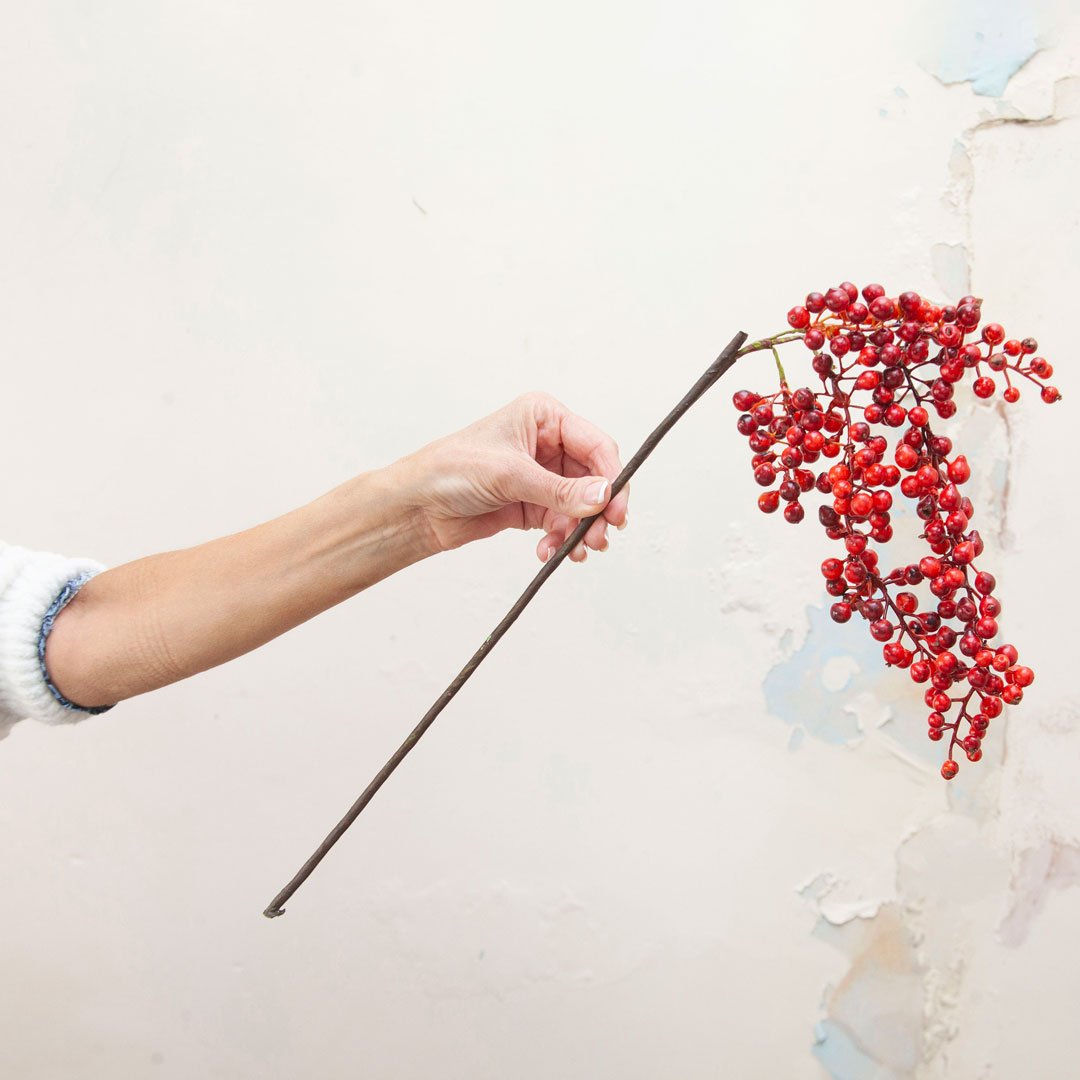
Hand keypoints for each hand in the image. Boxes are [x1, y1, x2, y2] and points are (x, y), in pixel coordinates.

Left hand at [394, 391, 629, 561]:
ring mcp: (542, 476)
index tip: (616, 508)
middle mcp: (547, 444)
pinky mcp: (533, 505)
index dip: (612, 476)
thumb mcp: (509, 475)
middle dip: (598, 511)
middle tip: (599, 538)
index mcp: (543, 418)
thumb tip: (603, 496)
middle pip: (594, 479)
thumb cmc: (450, 470)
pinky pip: (563, 524)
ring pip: (582, 505)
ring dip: (582, 530)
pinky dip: (562, 540)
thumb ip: (559, 489)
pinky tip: (549, 552)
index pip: (595, 445)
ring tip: (577, 550)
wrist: (416, 507)